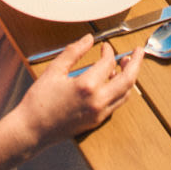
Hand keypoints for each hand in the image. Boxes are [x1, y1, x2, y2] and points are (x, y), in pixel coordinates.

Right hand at [14, 35, 143, 142]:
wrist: (32, 130)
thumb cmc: (39, 101)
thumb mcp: (54, 71)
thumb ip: (74, 52)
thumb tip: (88, 39)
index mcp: (87, 86)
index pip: (107, 63)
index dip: (108, 51)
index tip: (104, 46)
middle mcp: (98, 101)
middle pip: (128, 79)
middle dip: (136, 63)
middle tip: (139, 51)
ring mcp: (99, 113)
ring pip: (125, 94)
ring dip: (129, 78)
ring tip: (126, 65)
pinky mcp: (97, 121)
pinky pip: (116, 103)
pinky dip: (120, 90)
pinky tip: (113, 82)